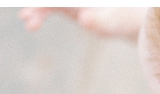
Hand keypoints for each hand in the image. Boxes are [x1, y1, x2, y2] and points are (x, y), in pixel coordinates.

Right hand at [19, 8, 145, 38]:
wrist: (131, 24)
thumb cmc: (126, 22)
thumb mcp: (115, 24)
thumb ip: (101, 22)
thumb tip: (84, 21)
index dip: (48, 3)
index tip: (42, 6)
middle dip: (40, 4)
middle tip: (28, 15)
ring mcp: (72, 0)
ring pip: (49, 2)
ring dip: (36, 9)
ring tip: (27, 21)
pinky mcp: (67, 6)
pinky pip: (48, 7)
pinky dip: (38, 14)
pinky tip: (30, 24)